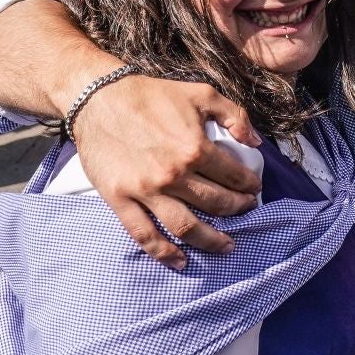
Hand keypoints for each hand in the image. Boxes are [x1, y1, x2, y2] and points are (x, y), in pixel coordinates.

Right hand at [73, 74, 261, 269]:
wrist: (98, 99)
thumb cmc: (150, 94)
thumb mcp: (200, 93)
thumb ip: (234, 115)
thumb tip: (256, 142)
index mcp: (194, 148)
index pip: (233, 176)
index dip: (249, 185)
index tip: (254, 189)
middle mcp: (173, 175)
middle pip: (215, 204)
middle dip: (237, 209)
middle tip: (245, 210)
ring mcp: (146, 191)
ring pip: (186, 227)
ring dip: (211, 241)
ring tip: (227, 245)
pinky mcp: (120, 200)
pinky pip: (145, 235)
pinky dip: (164, 253)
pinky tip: (181, 261)